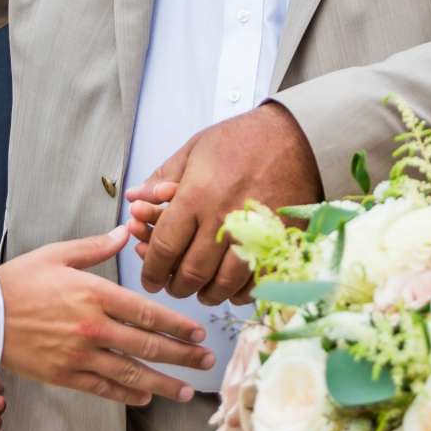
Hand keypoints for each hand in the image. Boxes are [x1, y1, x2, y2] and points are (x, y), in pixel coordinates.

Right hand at [0, 226, 214, 403]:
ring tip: (186, 391)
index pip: (147, 313)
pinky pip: (104, 389)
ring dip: (163, 384)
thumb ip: (97, 247)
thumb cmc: (19, 281)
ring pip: (131, 373)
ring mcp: (80, 355)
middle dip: (182, 356)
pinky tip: (146, 398)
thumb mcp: (58, 255)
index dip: (177, 326)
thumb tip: (127, 231)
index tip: (198, 334)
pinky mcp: (65, 375)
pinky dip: (127, 395)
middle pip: (148, 346)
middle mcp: (93, 327)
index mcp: (95, 294)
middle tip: (206, 363)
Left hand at [132, 102, 323, 303]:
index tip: (150, 278)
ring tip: (201, 291)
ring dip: (207, 294)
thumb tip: (134, 198)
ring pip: (223, 284)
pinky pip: (257, 282)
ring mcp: (253, 234)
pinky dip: (241, 292)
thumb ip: (162, 178)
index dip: (151, 270)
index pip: (164, 248)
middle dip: (177, 286)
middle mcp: (223, 219)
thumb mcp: (195, 149)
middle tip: (173, 286)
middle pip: (191, 273)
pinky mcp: (279, 242)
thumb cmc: (243, 139)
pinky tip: (232, 288)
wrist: (295, 136)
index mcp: (197, 196)